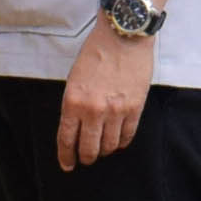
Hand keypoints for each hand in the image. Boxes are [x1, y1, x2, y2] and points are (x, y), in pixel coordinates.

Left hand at [58, 21, 150, 169]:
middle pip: (89, 148)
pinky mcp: (134, 107)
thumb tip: (77, 127)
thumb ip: (75, 103)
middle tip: (87, 158)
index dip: (66, 156)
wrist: (123, 35)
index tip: (68, 165)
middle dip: (86, 157)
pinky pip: (127, 135)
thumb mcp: (75, 78)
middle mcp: (93, 110)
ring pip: (109, 145)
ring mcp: (115, 110)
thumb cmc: (96, 52)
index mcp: (73, 101)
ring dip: (104, 150)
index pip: (66, 139)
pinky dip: (121, 142)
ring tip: (103, 149)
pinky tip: (118, 141)